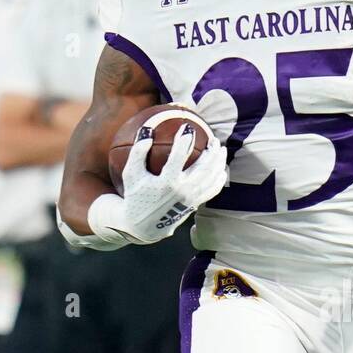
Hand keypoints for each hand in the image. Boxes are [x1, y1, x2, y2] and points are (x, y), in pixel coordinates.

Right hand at [110, 125, 227, 243]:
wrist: (143, 226)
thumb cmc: (135, 195)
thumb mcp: (131, 174)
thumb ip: (138, 152)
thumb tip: (147, 130)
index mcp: (166, 183)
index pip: (178, 157)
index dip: (184, 140)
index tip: (187, 127)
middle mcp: (182, 191)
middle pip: (204, 168)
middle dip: (211, 151)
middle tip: (214, 139)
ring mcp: (191, 199)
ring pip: (211, 179)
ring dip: (218, 162)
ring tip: (221, 149)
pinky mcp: (195, 205)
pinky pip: (212, 191)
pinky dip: (219, 179)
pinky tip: (221, 169)